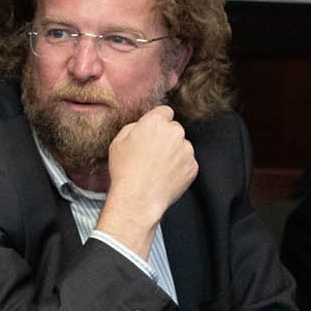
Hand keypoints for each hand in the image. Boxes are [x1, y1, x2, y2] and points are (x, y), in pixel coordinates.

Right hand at [94, 107, 196, 254]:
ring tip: (157, 169)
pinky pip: (187, 163)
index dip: (158, 122)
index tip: (154, 132)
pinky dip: (179, 168)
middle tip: (152, 154)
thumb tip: (142, 126)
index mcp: (155, 122)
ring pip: (182, 146)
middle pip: (174, 129)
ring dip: (174, 153)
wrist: (138, 198)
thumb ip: (134, 127)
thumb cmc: (125, 172)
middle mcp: (174, 132)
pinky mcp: (192, 166)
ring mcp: (186, 149)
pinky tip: (164, 176)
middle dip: (166, 138)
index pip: (164, 112)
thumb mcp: (118, 143)